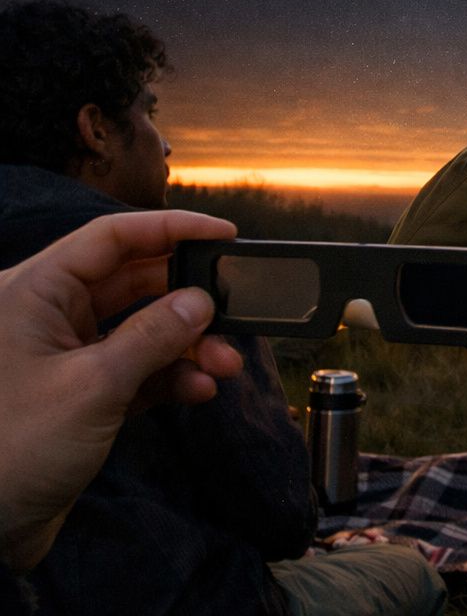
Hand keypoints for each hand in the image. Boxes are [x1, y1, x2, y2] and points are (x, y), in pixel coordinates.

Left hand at [0, 211, 244, 571]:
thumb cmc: (13, 447)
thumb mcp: (93, 386)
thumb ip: (153, 337)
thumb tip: (200, 302)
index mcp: (33, 293)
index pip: (110, 238)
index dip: (170, 228)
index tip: (224, 235)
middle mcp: (48, 315)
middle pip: (134, 282)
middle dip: (188, 300)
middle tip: (234, 311)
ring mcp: (65, 355)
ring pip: (142, 329)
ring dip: (187, 345)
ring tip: (225, 366)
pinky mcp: (80, 392)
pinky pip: (137, 369)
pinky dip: (171, 376)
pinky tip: (199, 389)